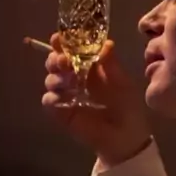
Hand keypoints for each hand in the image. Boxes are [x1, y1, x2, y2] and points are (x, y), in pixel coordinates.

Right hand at [42, 34, 151, 166]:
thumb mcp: (122, 83)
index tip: (59, 38)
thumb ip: (112, 64)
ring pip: (50, 79)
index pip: (71, 49)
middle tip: (64, 61)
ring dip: (56, 76)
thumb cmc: (127, 106)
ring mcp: (66, 94)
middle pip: (55, 61)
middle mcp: (74, 77)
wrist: (125, 137)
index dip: (63, 42)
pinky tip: (65, 98)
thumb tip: (106, 43)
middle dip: (55, 58)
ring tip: (70, 81)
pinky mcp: (61, 112)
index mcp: (89, 66)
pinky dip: (54, 96)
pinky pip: (48, 100)